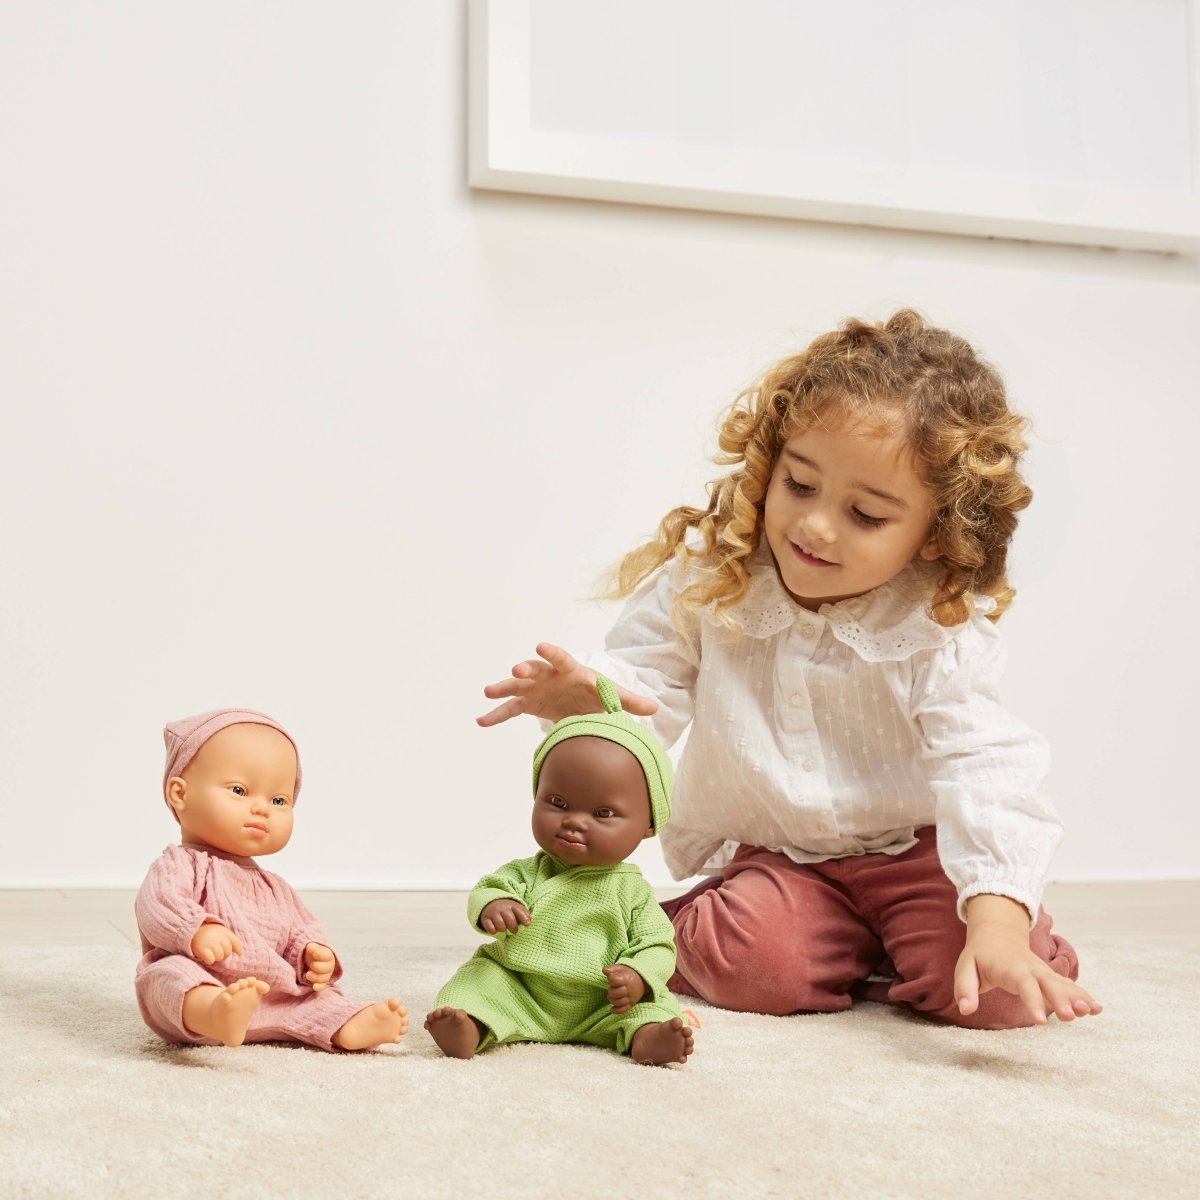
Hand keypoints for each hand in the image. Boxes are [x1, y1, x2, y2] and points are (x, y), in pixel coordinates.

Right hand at [190, 922, 242, 965]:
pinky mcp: (202, 949)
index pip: (236, 943)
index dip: (237, 949)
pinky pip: (211, 960)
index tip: (237, 952)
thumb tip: (241, 953)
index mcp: (225, 933)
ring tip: (211, 953)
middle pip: (227, 952)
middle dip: (223, 954)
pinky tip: (206, 956)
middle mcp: (219, 937)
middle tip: (216, 951)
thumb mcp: (222, 933)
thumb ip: (233, 941)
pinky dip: (209, 960)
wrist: (193, 929)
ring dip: (216, 957)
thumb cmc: (210, 934)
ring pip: (220, 957)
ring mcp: (211, 943)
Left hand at [304, 942, 335, 990]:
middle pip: (327, 968)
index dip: (320, 955)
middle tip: (311, 965)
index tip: (314, 955)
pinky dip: (319, 987)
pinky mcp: (322, 983)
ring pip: (324, 978)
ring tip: (307, 974)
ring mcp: (326, 975)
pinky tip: (314, 986)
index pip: (327, 956)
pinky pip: (323, 986)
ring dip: (315, 977)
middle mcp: (329, 966)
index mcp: (328, 955)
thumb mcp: (312, 948)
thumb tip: (310, 946)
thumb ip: (312, 947)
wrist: (312, 962)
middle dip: (318, 967)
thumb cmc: (312, 953)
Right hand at [476, 643, 657, 727]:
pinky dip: (496, 715)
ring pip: (516, 687)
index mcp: (570, 670)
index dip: (552, 653)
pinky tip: (480, 721)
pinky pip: (509, 709)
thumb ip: (630, 701)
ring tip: (488, 691)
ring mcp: (535, 689)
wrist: (582, 700)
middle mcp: (549, 675)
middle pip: (535, 669)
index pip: (561, 658)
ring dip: (503, 687)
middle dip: (525, 670)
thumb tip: (656, 708)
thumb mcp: (612, 696)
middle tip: (516, 671)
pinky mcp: (528, 704)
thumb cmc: (596, 693)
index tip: (541, 645)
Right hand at [479, 898, 530, 934]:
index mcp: (512, 906)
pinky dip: (492, 930)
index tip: (527, 924)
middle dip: (514, 928)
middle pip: (510, 920)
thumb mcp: (516, 909)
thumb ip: (524, 914)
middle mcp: (503, 909)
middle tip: (514, 930)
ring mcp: (494, 913)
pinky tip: (494, 929)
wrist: (490, 903)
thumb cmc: (507, 910)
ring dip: (503, 929)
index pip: (519, 911)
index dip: (524, 918)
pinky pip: (490, 928)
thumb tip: (528, 922)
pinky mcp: (486, 919)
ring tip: (503, 928)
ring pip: (500, 925)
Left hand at [602, 964, 645, 1013]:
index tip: (610, 977)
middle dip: (611, 991)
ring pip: (618, 1002)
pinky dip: (616, 1010)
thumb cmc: (628, 974)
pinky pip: (623, 1010)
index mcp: (626, 978)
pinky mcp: (630, 1004)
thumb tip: (604, 970)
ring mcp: (630, 998)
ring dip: (612, 1000)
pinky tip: (612, 1009)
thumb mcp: (621, 968)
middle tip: (612, 988)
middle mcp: (628, 989)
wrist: (641, 980)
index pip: (615, 980)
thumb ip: (612, 969)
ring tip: (612, 995)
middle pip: (616, 993)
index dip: (611, 979)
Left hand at [956, 895, 1101, 1023]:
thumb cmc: (980, 955)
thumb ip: (964, 988)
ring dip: (1078, 997)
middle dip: (1062, 999)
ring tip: (1093, 1011)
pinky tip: (1098, 1008)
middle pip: (1049, 984)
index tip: (1041, 1021)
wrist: (997, 933)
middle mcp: (1032, 969)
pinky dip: (1083, 995)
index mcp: (1011, 967)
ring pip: (1063, 984)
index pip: (1024, 985)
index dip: (1033, 1001)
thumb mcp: (965, 967)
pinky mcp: (1051, 977)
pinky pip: (1068, 986)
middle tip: (1072, 1016)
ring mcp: (1044, 972)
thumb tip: (965, 1010)